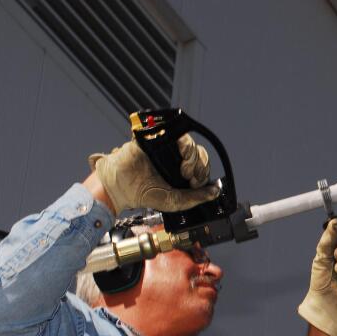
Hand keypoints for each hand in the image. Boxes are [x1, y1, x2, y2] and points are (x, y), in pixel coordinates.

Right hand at [88, 135, 218, 213]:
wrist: (121, 186)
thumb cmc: (144, 194)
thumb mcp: (175, 201)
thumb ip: (195, 198)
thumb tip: (215, 191)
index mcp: (182, 174)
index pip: (201, 168)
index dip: (203, 174)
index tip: (196, 184)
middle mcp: (177, 159)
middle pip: (199, 155)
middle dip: (199, 166)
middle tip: (189, 177)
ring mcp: (168, 148)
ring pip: (191, 145)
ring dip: (193, 157)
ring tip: (184, 170)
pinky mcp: (159, 138)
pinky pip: (178, 134)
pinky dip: (185, 143)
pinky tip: (182, 153)